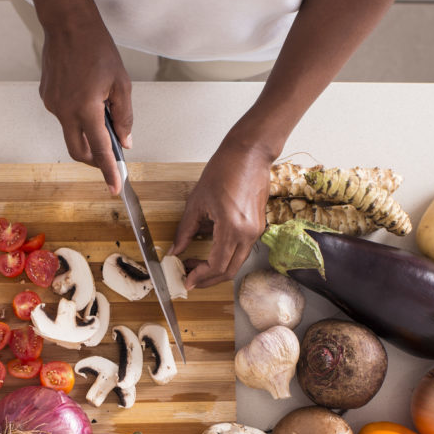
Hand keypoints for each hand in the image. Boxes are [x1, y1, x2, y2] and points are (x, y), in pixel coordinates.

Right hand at [38, 13, 132, 193]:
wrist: (67, 24)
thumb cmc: (97, 49)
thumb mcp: (121, 83)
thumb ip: (124, 116)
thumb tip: (125, 142)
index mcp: (85, 108)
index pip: (99, 150)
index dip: (109, 171)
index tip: (115, 188)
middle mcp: (64, 110)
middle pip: (79, 150)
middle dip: (95, 159)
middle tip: (111, 157)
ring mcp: (52, 104)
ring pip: (71, 132)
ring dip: (87, 131)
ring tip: (101, 109)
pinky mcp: (46, 97)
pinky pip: (64, 115)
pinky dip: (77, 115)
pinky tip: (86, 95)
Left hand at [169, 142, 272, 289]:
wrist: (250, 154)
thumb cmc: (224, 169)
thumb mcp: (197, 201)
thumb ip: (185, 230)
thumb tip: (176, 251)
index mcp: (232, 227)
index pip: (217, 265)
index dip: (200, 277)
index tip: (186, 280)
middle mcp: (248, 233)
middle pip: (229, 271)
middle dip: (208, 279)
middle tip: (190, 277)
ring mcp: (256, 231)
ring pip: (237, 263)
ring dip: (217, 269)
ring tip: (196, 265)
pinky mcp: (258, 227)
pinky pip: (242, 250)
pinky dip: (226, 256)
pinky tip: (210, 250)